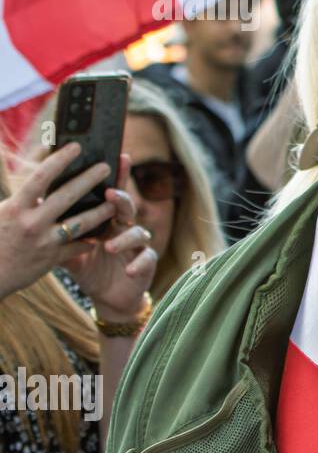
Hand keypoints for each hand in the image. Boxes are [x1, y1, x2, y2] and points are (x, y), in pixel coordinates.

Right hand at [0, 142, 123, 298]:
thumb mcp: (1, 209)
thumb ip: (22, 186)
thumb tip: (40, 151)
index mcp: (14, 208)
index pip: (40, 178)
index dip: (59, 160)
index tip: (76, 146)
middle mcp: (30, 223)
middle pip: (67, 196)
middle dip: (89, 179)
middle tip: (107, 166)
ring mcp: (44, 242)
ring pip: (81, 223)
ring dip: (102, 211)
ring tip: (116, 201)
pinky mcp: (53, 259)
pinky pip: (80, 246)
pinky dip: (93, 238)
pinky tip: (107, 229)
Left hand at [64, 154, 156, 322]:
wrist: (108, 296)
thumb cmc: (88, 268)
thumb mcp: (69, 251)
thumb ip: (59, 232)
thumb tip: (36, 210)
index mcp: (108, 220)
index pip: (112, 194)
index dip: (118, 175)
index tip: (119, 156)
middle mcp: (125, 228)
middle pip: (127, 207)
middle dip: (121, 199)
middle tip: (111, 194)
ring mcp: (137, 245)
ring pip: (139, 233)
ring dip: (124, 237)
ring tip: (109, 246)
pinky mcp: (145, 264)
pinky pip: (146, 260)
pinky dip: (138, 264)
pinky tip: (129, 270)